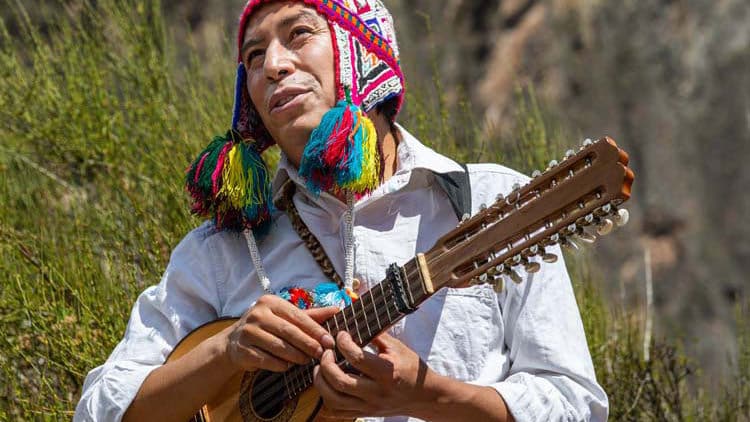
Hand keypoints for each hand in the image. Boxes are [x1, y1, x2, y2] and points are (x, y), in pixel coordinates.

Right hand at [224, 295, 337, 371]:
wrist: (233, 342)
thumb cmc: (267, 327)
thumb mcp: (286, 317)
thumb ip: (311, 315)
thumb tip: (336, 309)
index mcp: (271, 302)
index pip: (298, 316)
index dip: (315, 330)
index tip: (329, 341)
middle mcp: (257, 314)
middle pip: (289, 332)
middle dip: (308, 344)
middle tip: (321, 354)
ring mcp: (247, 332)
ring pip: (278, 347)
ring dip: (296, 356)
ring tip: (306, 361)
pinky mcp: (242, 350)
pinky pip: (266, 360)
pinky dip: (279, 364)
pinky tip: (288, 366)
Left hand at [313, 331, 434, 418]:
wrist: (424, 397)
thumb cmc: (412, 369)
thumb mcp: (398, 348)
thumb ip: (376, 336)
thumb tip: (355, 323)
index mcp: (387, 373)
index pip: (357, 358)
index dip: (343, 344)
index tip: (341, 335)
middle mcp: (377, 392)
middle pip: (340, 382)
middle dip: (326, 364)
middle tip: (326, 352)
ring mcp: (369, 406)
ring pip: (333, 399)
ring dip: (321, 382)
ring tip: (321, 368)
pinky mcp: (365, 413)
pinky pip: (336, 410)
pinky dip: (326, 397)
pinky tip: (327, 384)